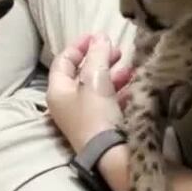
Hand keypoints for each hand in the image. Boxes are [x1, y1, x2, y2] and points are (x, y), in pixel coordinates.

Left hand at [47, 34, 133, 150]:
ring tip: (130, 67)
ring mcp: (83, 115)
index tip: (98, 35)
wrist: (109, 154)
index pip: (63, 61)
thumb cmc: (96, 114)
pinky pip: (108, 101)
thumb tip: (100, 37)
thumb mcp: (95, 80)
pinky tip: (133, 85)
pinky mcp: (99, 125)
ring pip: (97, 87)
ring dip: (113, 74)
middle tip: (118, 50)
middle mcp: (66, 103)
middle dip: (100, 59)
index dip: (79, 45)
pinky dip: (119, 90)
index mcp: (57, 91)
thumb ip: (98, 55)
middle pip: (81, 73)